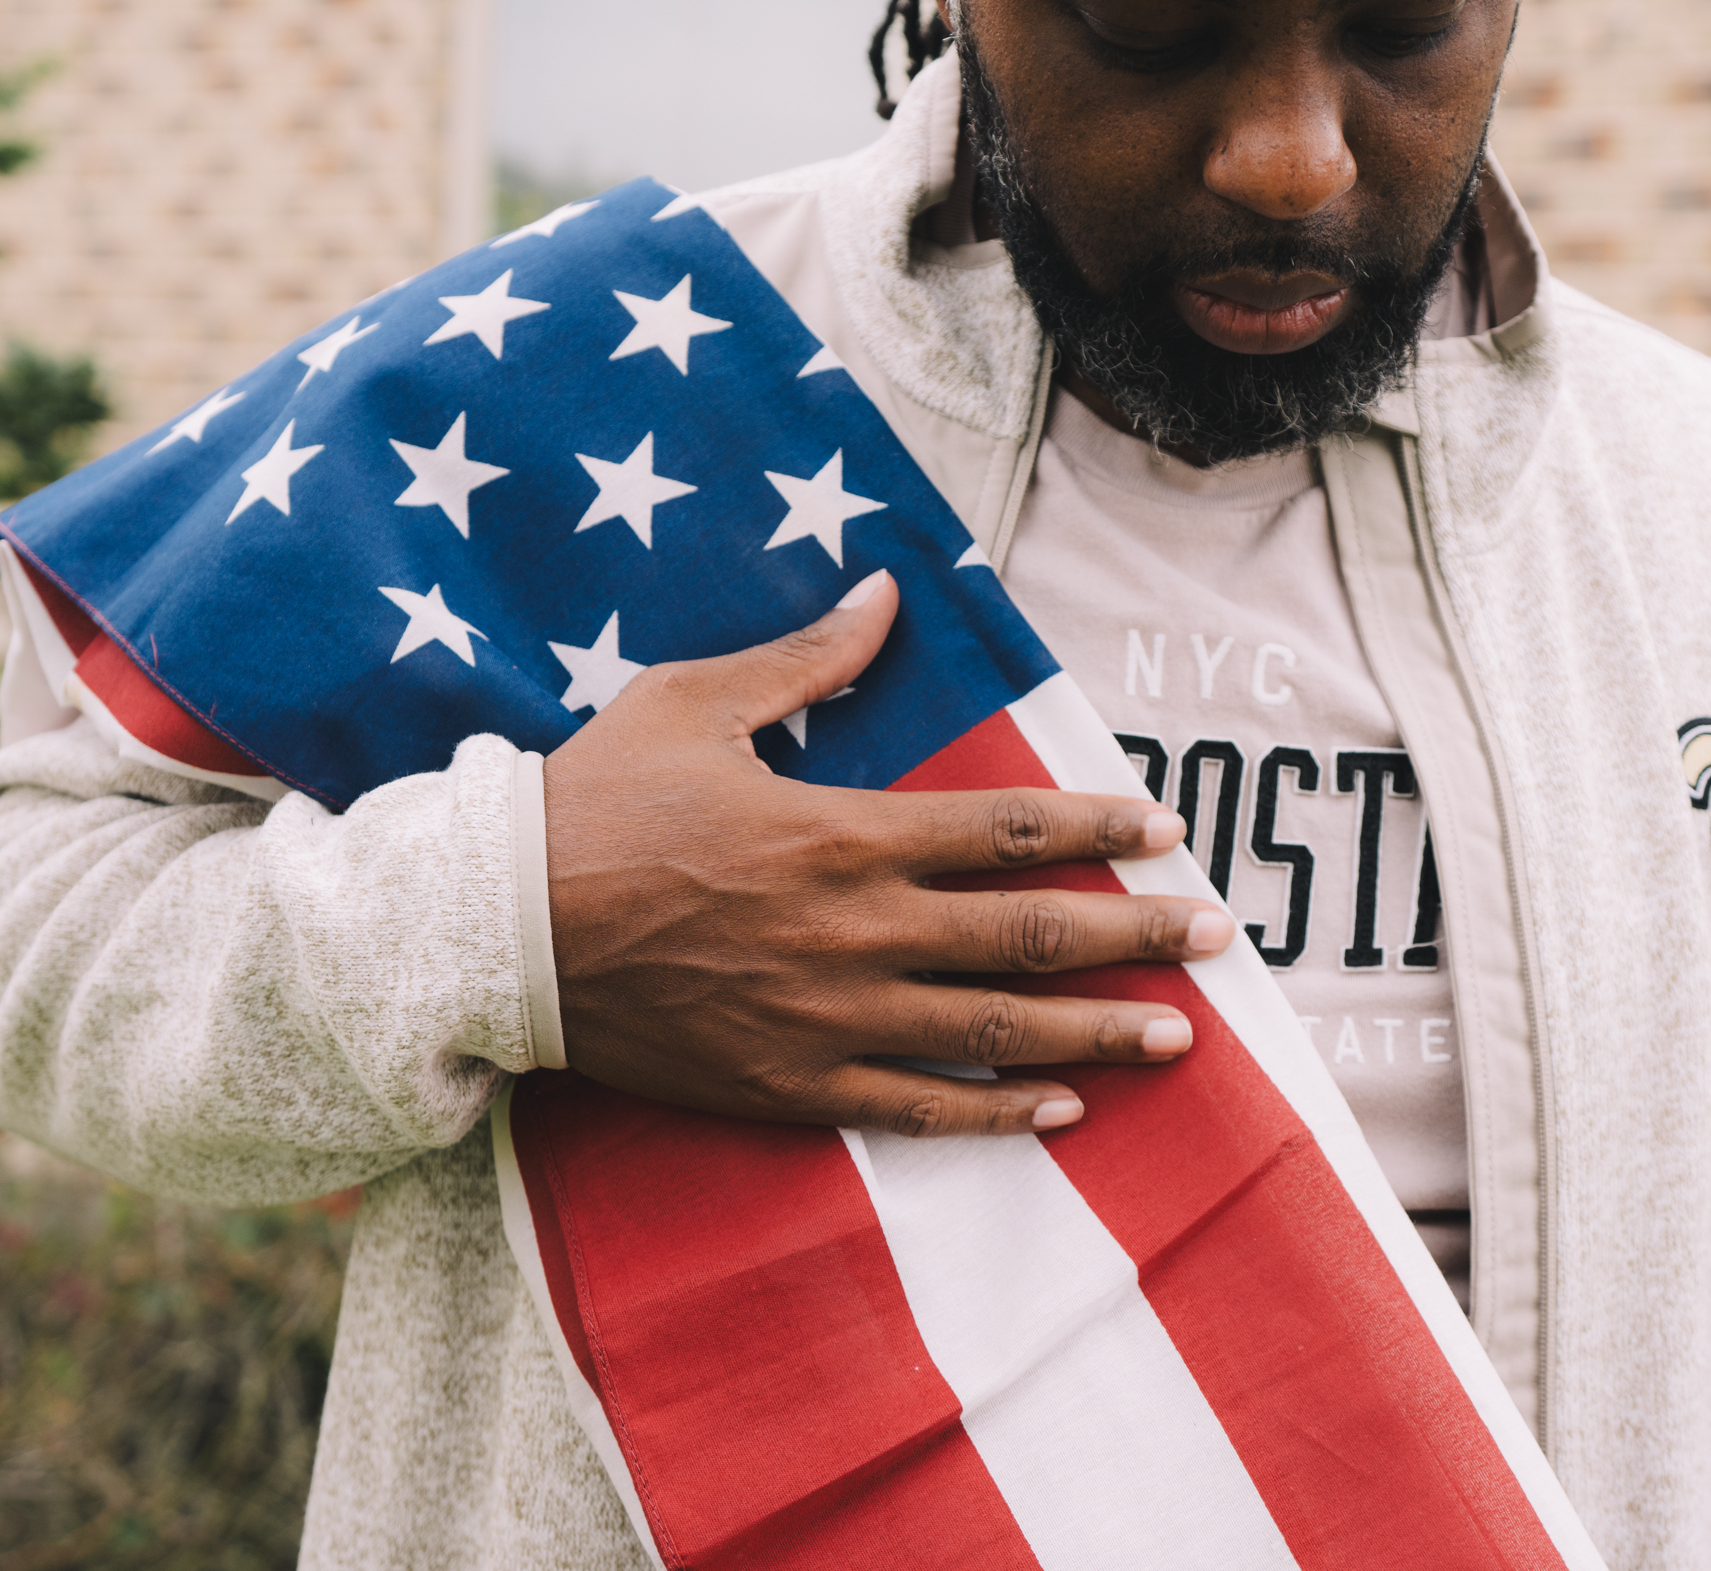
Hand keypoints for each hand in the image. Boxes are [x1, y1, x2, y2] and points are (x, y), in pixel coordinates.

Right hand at [542, 569, 1229, 1136]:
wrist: (495, 928)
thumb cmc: (596, 800)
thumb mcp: (698, 701)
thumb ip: (807, 659)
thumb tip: (884, 595)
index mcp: (845, 829)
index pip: (1010, 826)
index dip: (1101, 828)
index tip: (1170, 831)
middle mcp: (856, 927)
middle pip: (1026, 934)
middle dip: (1134, 934)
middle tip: (1216, 938)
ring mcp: (826, 1015)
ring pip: (990, 1030)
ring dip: (1093, 1032)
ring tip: (1178, 1039)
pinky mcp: (786, 1084)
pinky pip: (911, 1109)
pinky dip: (991, 1115)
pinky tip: (1059, 1114)